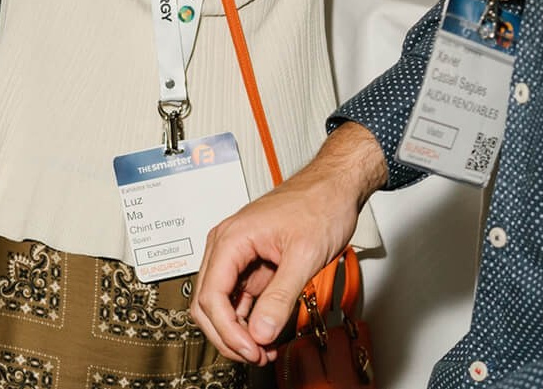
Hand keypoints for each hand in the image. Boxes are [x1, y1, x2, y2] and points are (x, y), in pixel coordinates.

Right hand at [190, 124, 385, 364]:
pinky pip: (241, 298)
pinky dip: (250, 320)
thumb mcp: (304, 256)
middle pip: (208, 303)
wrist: (334, 187)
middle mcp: (228, 244)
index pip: (211, 295)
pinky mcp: (253, 263)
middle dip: (229, 335)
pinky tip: (269, 333)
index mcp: (232, 238)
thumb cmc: (319, 204)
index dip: (227, 330)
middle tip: (257, 355)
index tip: (252, 350)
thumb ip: (281, 297)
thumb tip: (260, 333)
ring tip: (267, 349)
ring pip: (222, 304)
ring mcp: (239, 254)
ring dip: (239, 331)